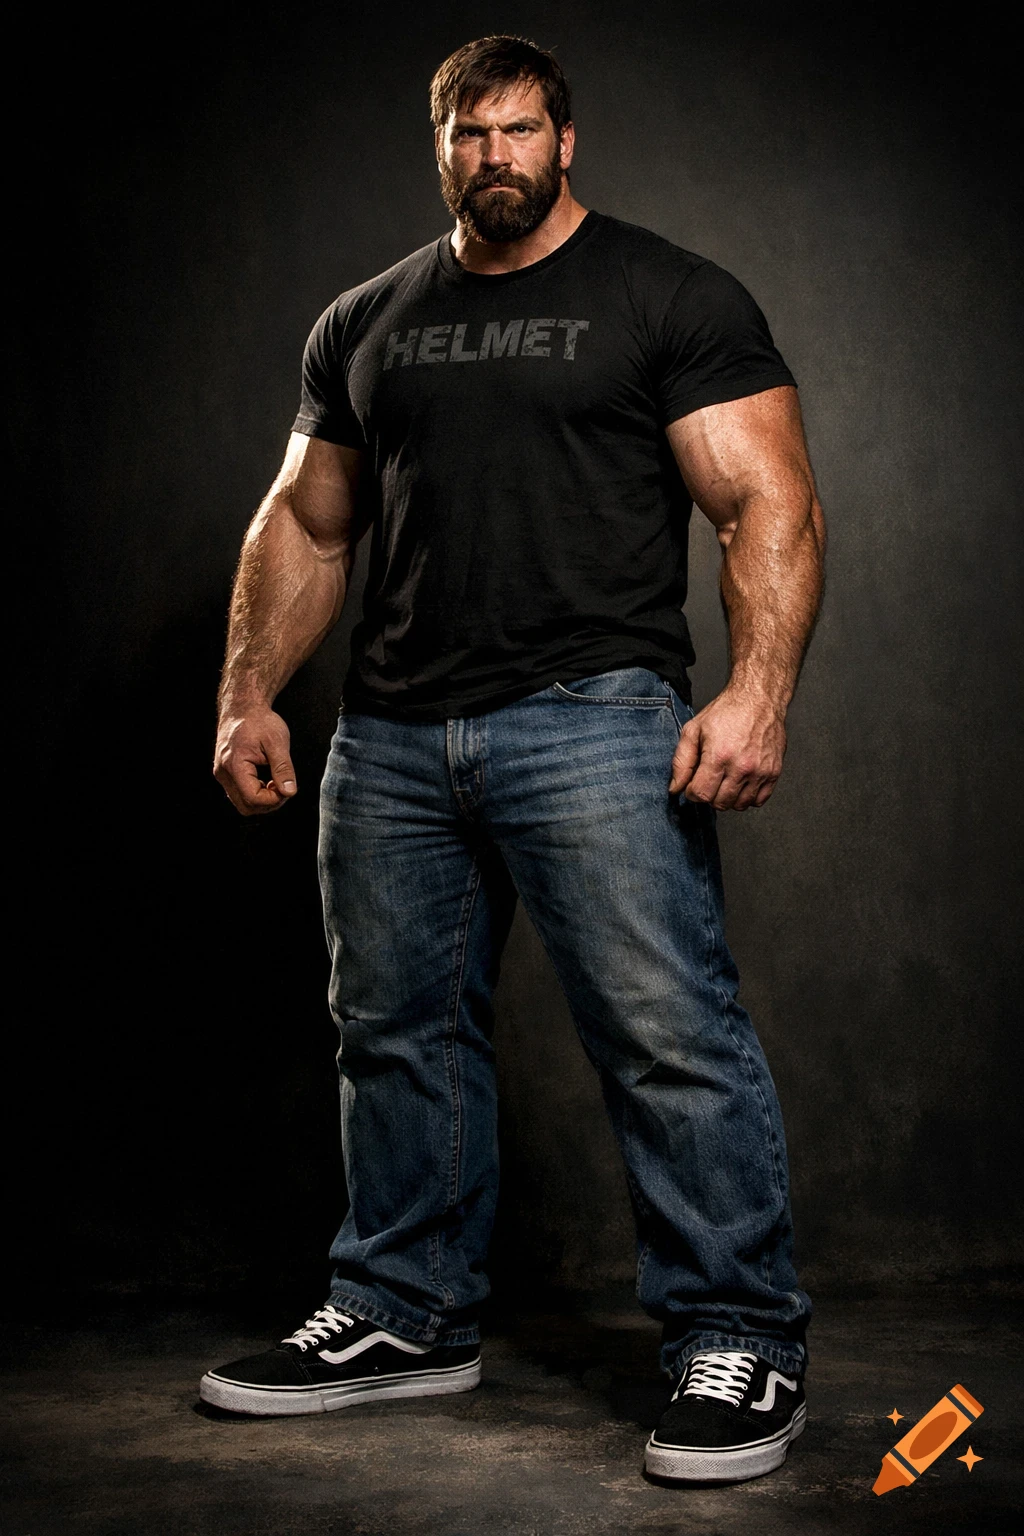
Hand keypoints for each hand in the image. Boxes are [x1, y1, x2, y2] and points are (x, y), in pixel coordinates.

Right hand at [214, 704, 296, 815]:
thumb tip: (289, 792)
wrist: (243, 707)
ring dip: (262, 800)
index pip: (253, 798)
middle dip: (268, 803)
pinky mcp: (225, 773)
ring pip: (242, 803)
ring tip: (276, 783)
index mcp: (235, 765)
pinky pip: (239, 793)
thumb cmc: (259, 720)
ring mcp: (222, 774)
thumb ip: (283, 768)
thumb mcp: (277, 742)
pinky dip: (255, 793)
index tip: (287, 788)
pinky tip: (267, 780)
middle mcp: (223, 772)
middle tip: (284, 788)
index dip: (274, 799)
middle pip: (246, 806)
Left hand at [669, 687, 785, 810]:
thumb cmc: (727, 712)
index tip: (694, 783)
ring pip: (739, 805)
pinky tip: (740, 783)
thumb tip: (675, 788)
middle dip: (709, 795)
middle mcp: (742, 766)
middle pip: (719, 803)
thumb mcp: (693, 730)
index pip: (701, 794)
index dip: (692, 792)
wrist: (758, 700)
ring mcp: (760, 771)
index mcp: (719, 755)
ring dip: (728, 798)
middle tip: (709, 780)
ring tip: (725, 780)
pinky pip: (758, 800)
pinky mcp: (774, 772)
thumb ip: (681, 761)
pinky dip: (747, 797)